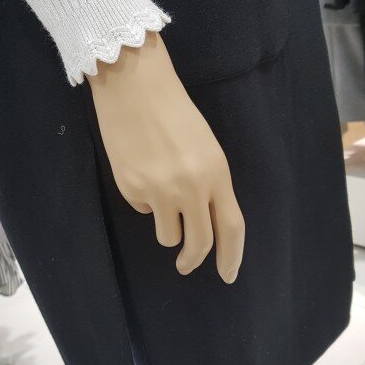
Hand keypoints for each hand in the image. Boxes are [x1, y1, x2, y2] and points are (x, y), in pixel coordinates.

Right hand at [87, 33, 243, 282]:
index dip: (232, 257)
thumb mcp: (206, 149)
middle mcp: (191, 188)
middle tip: (187, 266)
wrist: (135, 88)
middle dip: (193, 260)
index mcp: (217, 174)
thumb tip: (198, 219)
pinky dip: (143, 200)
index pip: (231, 227)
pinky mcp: (131, 190)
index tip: (227, 276)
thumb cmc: (175, 112)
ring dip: (165, 226)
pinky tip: (140, 170)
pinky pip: (141, 211)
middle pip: (199, 243)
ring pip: (167, 236)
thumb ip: (209, 185)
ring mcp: (159, 191)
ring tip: (158, 192)